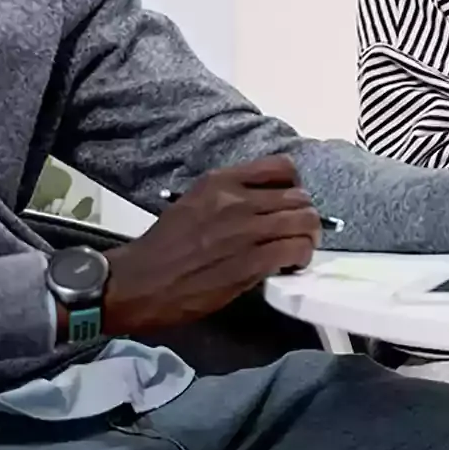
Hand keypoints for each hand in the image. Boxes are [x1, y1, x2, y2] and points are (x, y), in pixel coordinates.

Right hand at [103, 156, 321, 335]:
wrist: (139, 282)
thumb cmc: (164, 246)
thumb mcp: (193, 203)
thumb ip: (230, 198)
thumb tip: (265, 206)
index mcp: (220, 181)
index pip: (281, 167)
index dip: (294, 186)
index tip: (289, 202)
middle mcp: (237, 200)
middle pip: (300, 197)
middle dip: (306, 215)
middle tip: (299, 232)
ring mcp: (246, 231)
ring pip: (305, 222)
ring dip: (309, 238)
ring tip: (299, 250)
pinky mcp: (251, 262)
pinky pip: (296, 251)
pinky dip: (301, 259)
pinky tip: (290, 267)